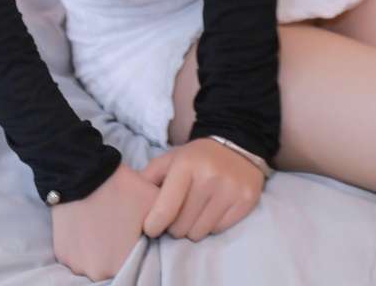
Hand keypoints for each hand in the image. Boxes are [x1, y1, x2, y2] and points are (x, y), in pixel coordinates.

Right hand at [51, 163, 159, 281]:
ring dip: (98, 250)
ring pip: (94, 263)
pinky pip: (76, 256)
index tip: (133, 233)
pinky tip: (87, 225)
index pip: (135, 264)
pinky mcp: (62, 254)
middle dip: (117, 251)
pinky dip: (82, 245)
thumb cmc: (120, 187)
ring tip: (102, 224)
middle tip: (118, 226)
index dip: (136, 249)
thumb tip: (169, 234)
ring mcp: (76, 265)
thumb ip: (165, 223)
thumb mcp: (153, 201)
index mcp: (123, 263)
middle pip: (114, 266)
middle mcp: (98, 272)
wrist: (80, 171)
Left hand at [141, 138, 263, 241]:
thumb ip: (148, 179)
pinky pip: (219, 230)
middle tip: (178, 213)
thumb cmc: (197, 157)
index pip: (165, 210)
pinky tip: (212, 209)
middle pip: (181, 226)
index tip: (151, 228)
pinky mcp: (246, 200)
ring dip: (193, 228)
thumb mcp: (170, 160)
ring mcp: (230, 189)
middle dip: (175, 225)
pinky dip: (212, 225)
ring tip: (194, 212)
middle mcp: (210, 176)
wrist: (238, 143)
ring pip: (199, 232)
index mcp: (186, 164)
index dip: (154, 225)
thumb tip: (128, 201)